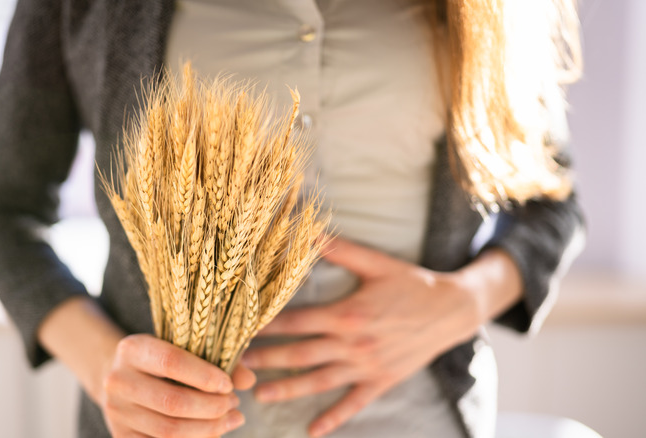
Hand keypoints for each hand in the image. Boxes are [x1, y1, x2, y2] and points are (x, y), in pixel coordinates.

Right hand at [101, 334, 255, 437]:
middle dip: (212, 407)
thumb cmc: (162, 360)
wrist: (122, 378)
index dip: (204, 376)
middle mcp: (118, 380)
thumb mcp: (184, 348)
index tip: (228, 385)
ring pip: (169, 430)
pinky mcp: (121, 436)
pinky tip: (213, 434)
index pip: (171, 362)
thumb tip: (248, 381)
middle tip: (234, 404)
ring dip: (208, 429)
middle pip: (173, 402)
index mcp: (132, 349)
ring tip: (231, 419)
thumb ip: (218, 359)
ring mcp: (116, 412)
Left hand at [240, 237, 485, 436]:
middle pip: (300, 354)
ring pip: (319, 382)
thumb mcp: (376, 263)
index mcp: (347, 313)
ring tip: (258, 395)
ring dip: (287, 390)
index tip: (241, 329)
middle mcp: (353, 343)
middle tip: (236, 364)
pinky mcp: (380, 381)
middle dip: (266, 359)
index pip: (297, 321)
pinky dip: (333, 418)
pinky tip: (312, 431)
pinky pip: (353, 404)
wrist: (453, 310)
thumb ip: (339, 249)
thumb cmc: (411, 283)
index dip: (267, 326)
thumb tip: (307, 230)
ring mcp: (366, 366)